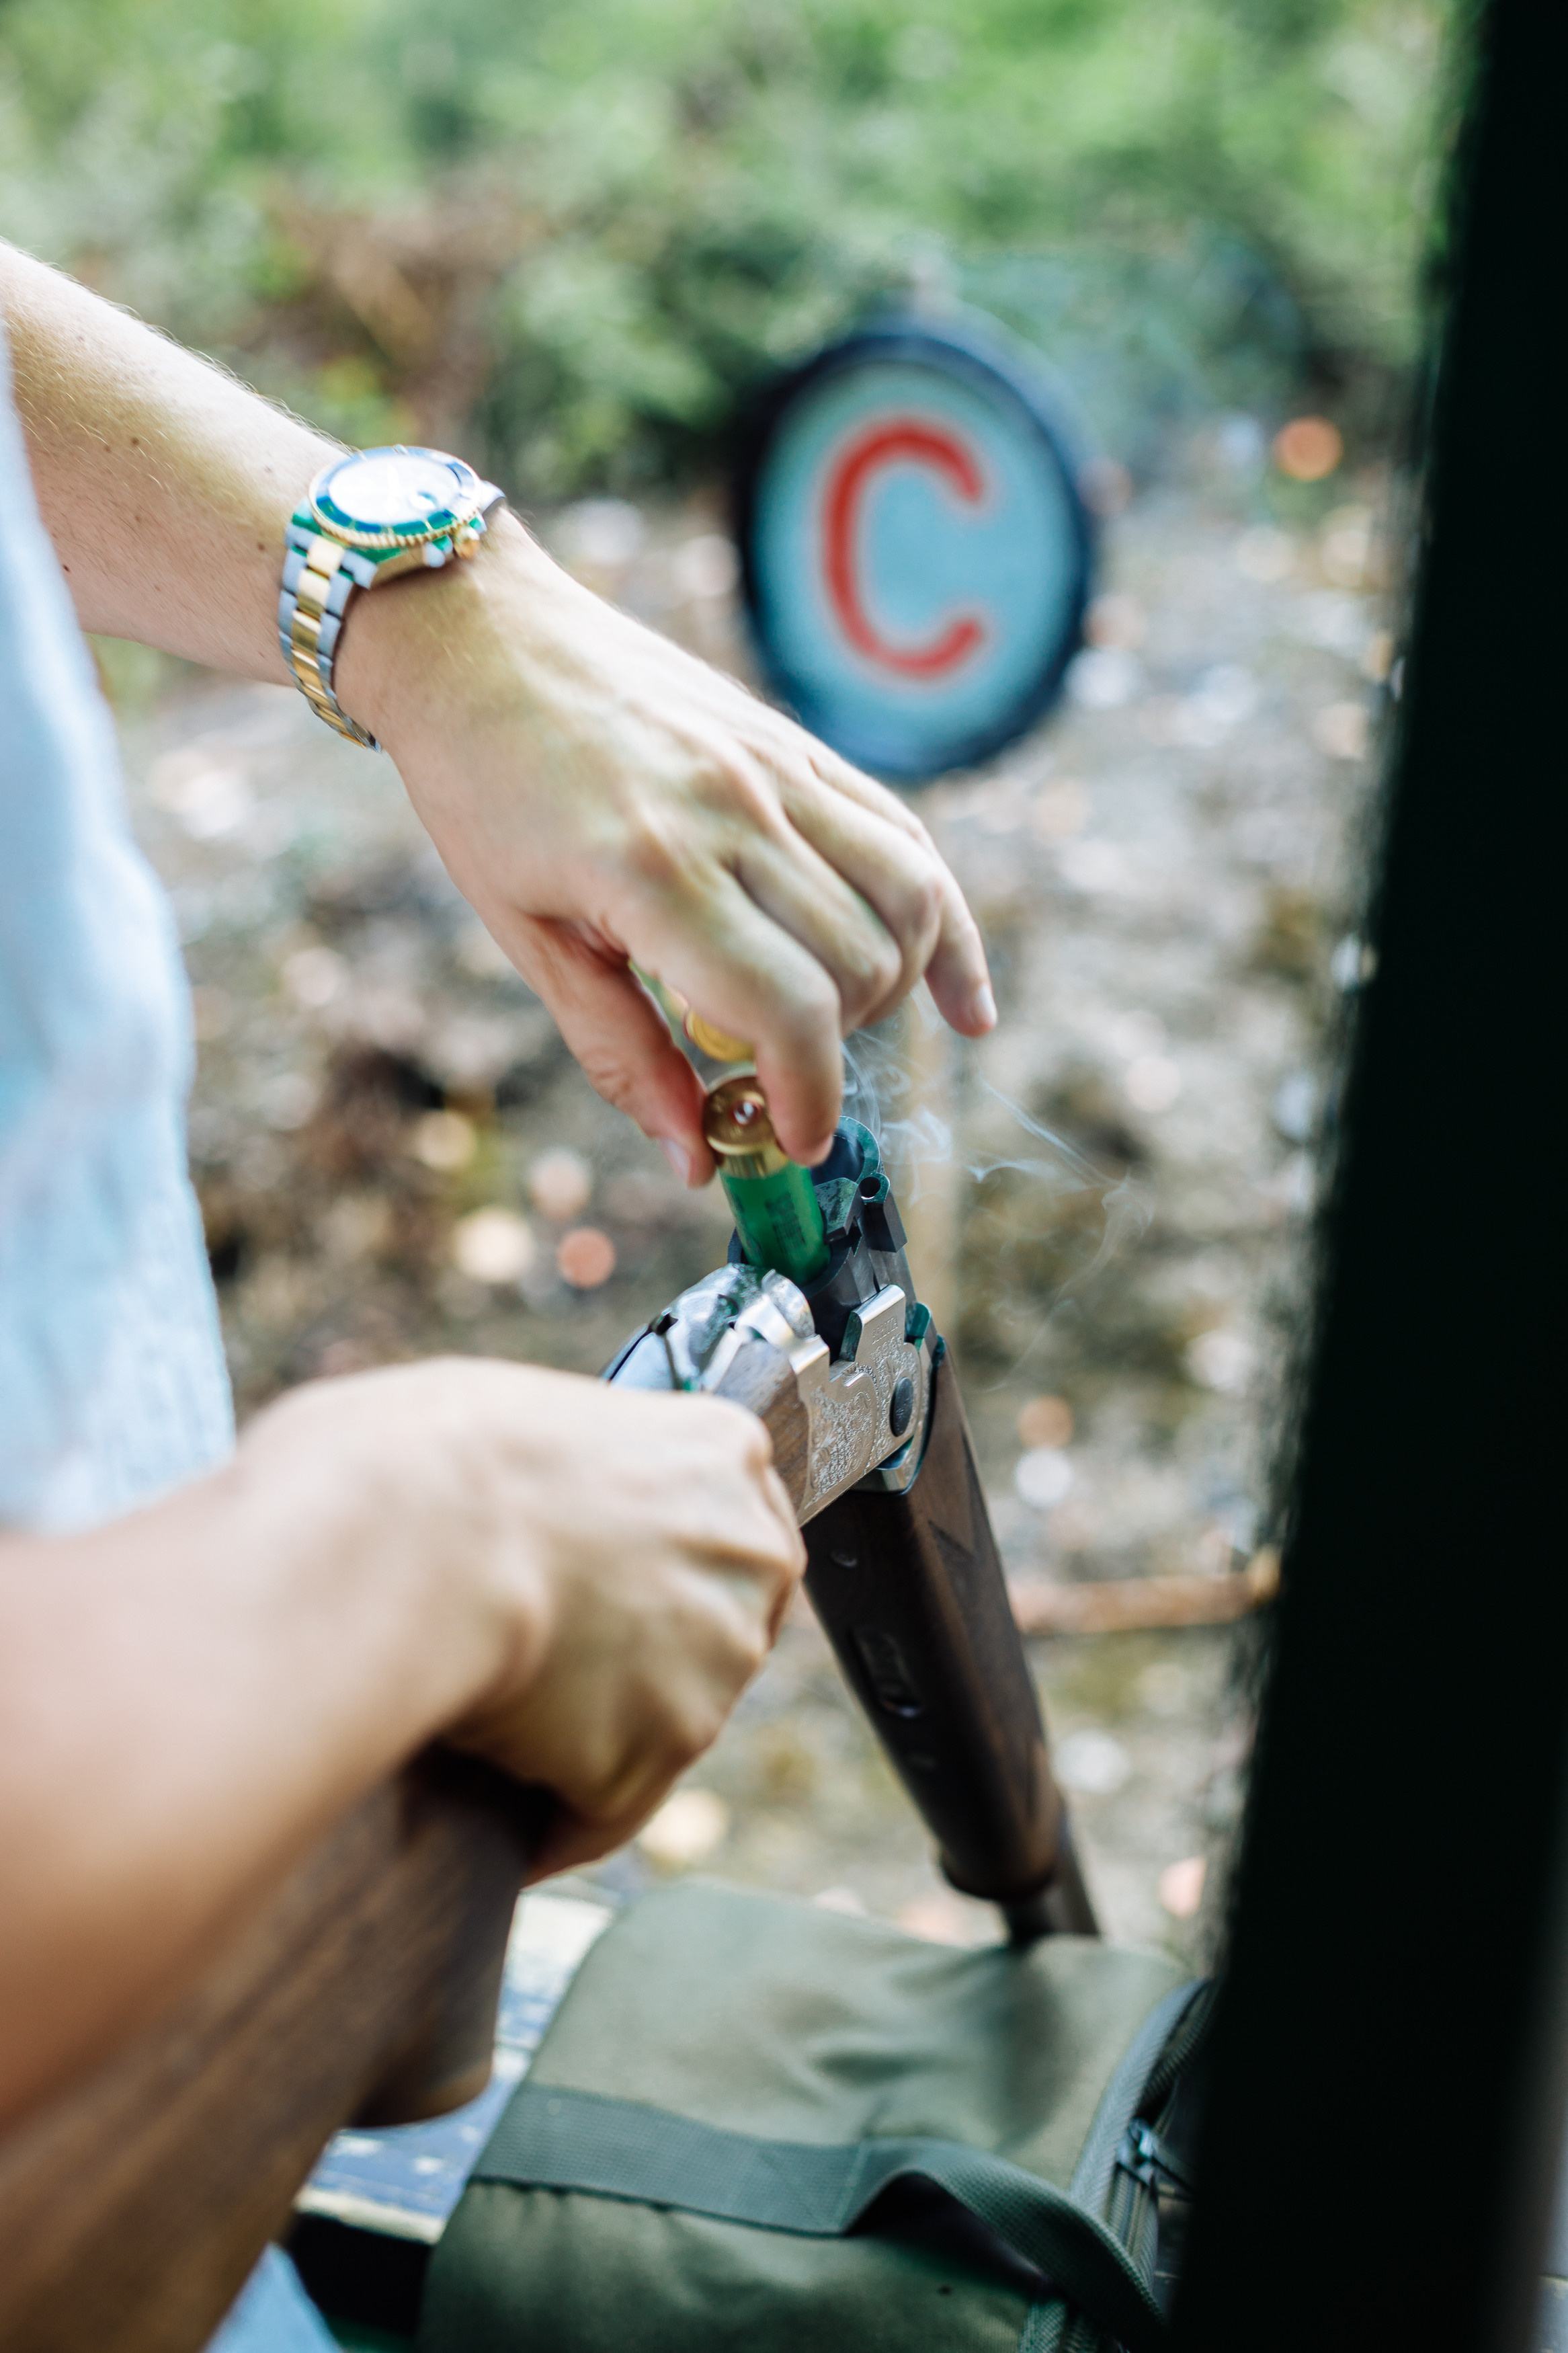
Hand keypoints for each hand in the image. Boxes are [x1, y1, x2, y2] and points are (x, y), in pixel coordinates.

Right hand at [244, 1358, 803, 1875]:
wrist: (419, 1529)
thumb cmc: (439, 1455)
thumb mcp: (532, 1421)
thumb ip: (580, 1474)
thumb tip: (545, 1517)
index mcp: (725, 1456)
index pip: (722, 1531)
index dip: (659, 1572)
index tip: (613, 1601)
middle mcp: (749, 1559)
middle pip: (708, 1629)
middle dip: (639, 1657)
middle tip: (549, 1669)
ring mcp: (717, 1661)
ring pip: (662, 1721)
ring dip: (598, 1737)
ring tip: (505, 1738)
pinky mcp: (662, 1753)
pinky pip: (608, 1807)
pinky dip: (562, 1822)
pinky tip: (515, 1833)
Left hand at [339, 513, 995, 1175]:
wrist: (480, 635)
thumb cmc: (484, 791)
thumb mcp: (526, 936)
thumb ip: (616, 1048)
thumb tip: (693, 1157)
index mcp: (652, 871)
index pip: (789, 1011)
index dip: (808, 1098)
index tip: (793, 1140)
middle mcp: (734, 813)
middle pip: (858, 966)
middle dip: (837, 1051)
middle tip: (780, 1077)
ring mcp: (777, 768)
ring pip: (907, 900)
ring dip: (895, 988)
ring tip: (841, 1026)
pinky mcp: (798, 744)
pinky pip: (905, 835)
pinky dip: (945, 921)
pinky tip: (961, 998)